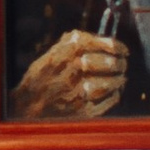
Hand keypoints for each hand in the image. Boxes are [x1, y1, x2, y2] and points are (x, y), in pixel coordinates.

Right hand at [11, 31, 128, 120]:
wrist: (26, 107)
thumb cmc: (39, 80)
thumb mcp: (49, 55)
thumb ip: (71, 45)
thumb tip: (98, 39)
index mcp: (67, 51)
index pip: (104, 44)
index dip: (117, 47)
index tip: (123, 50)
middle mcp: (75, 69)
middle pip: (111, 63)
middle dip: (120, 63)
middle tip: (122, 65)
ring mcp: (80, 91)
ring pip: (112, 82)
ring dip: (119, 80)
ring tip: (120, 79)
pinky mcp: (84, 111)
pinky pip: (109, 100)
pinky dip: (114, 96)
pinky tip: (112, 92)